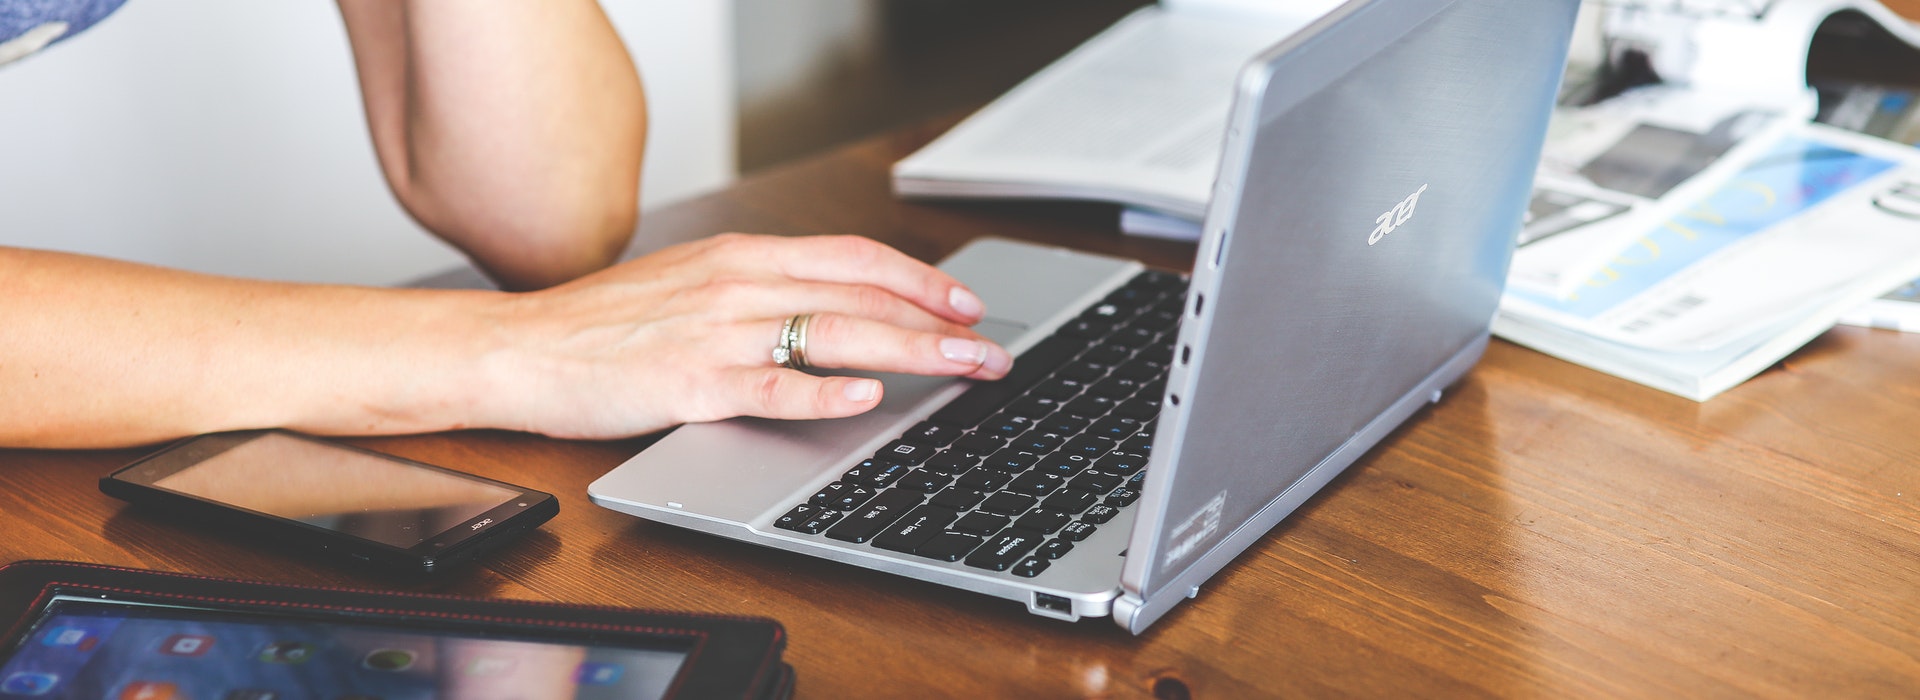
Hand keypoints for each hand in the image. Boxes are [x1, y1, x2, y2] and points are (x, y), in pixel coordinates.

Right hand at [470, 233, 1012, 438]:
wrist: (519, 348)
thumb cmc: (603, 326)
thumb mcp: (692, 285)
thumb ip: (759, 292)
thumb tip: (832, 311)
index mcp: (742, 256)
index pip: (853, 257)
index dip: (919, 279)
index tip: (965, 303)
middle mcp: (738, 283)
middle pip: (862, 295)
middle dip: (938, 323)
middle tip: (990, 350)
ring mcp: (717, 332)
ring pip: (835, 333)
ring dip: (910, 352)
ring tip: (961, 368)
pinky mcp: (691, 383)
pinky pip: (771, 385)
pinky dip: (824, 390)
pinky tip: (866, 397)